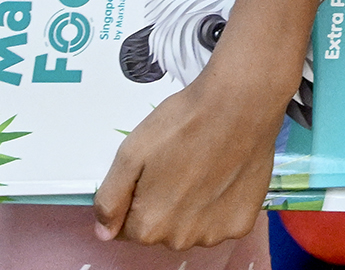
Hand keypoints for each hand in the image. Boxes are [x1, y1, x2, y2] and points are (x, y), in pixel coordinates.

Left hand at [94, 70, 280, 249]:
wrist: (239, 105)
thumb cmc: (185, 123)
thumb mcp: (131, 152)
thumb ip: (110, 197)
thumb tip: (104, 231)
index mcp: (149, 225)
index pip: (127, 228)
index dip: (135, 198)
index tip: (150, 172)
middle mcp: (180, 240)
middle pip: (160, 229)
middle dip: (162, 203)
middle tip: (177, 164)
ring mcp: (213, 234)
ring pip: (190, 227)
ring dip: (191, 207)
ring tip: (202, 167)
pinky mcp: (240, 223)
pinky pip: (220, 222)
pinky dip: (219, 205)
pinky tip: (221, 175)